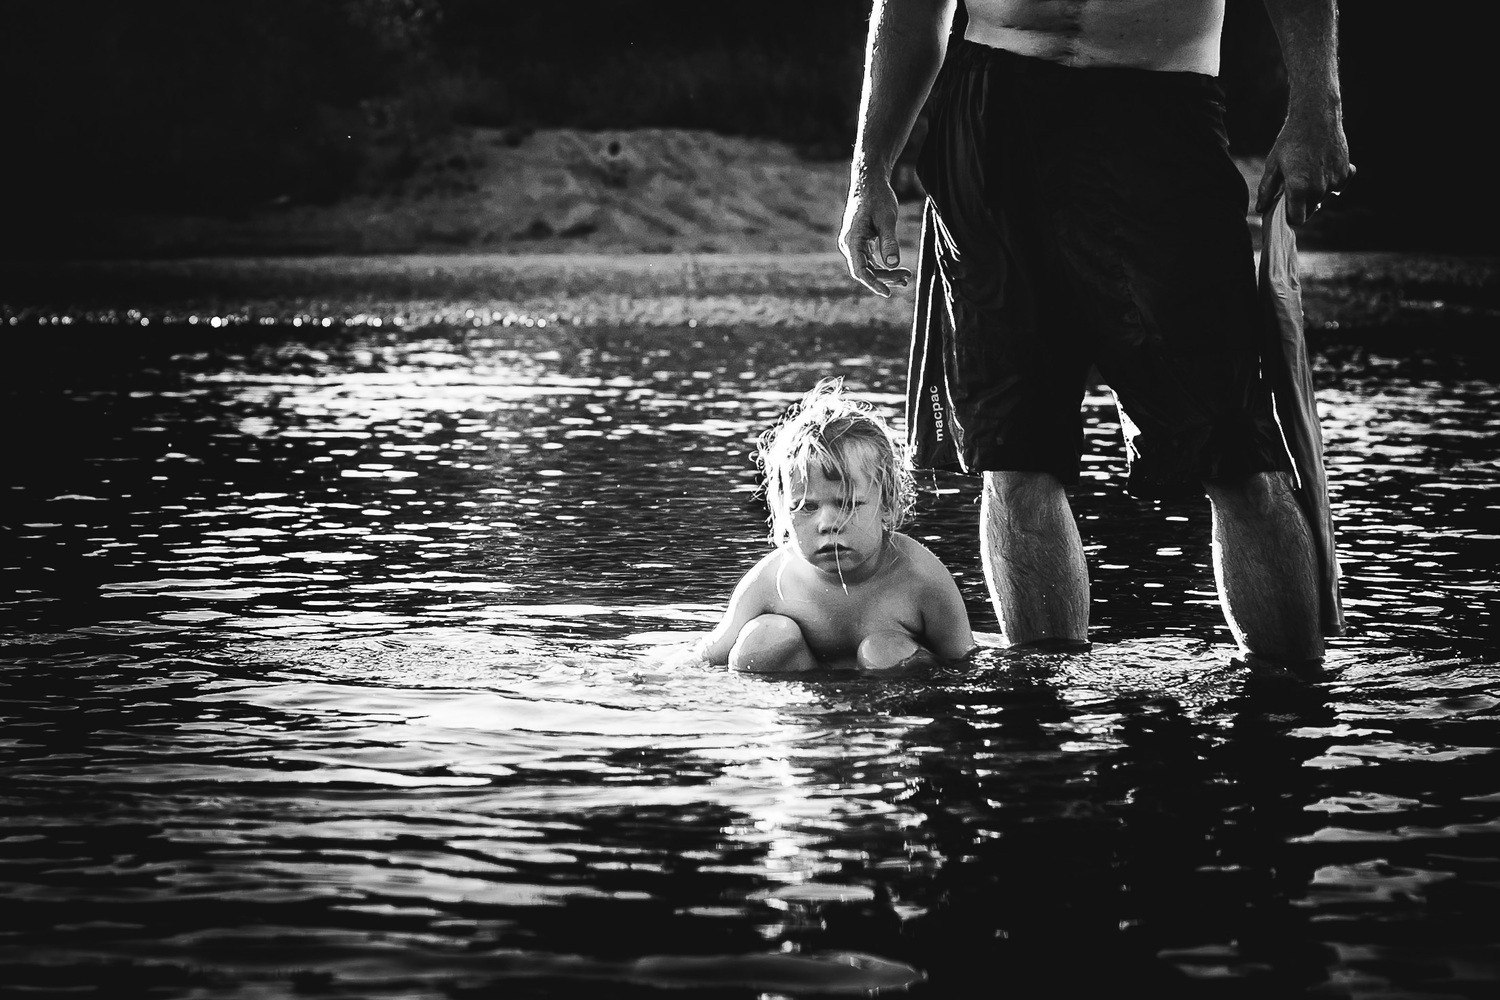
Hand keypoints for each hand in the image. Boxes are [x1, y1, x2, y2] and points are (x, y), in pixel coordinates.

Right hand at [838, 178, 911, 296]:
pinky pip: (870, 260)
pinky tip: (897, 269)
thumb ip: (889, 241)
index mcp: (851, 240)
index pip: (860, 271)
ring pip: (868, 267)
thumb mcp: (887, 219)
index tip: (888, 293)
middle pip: (865, 271)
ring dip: (886, 273)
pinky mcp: (860, 242)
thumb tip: (893, 264)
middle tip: (906, 279)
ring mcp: (853, 244)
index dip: (873, 284)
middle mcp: (848, 245)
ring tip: (906, 276)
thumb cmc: (877, 197)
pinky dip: (883, 266)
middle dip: (885, 278)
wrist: (869, 182)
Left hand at [1255, 110, 1354, 225]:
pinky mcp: (1346, 172)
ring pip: (1323, 197)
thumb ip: (1266, 190)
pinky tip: (1322, 167)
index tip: (1285, 208)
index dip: (1289, 216)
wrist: (1316, 117)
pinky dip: (1331, 181)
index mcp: (1299, 189)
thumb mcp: (1273, 165)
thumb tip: (1261, 209)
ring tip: (1307, 170)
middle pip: (1310, 209)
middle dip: (1301, 203)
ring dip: (1316, 191)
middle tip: (1293, 185)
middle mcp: (1319, 189)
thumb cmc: (1290, 140)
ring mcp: (1335, 181)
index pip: (1297, 219)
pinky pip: (1338, 186)